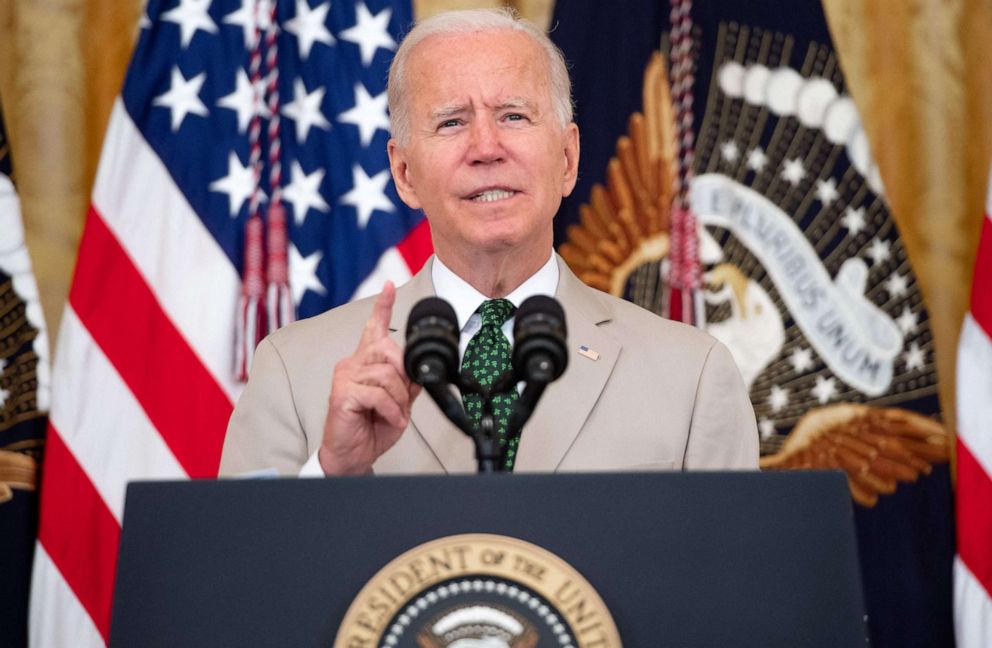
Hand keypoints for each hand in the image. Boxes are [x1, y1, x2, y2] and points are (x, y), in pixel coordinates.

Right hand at [318, 282, 421, 474]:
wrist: (352, 455)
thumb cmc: (371, 428)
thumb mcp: (397, 402)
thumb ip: (406, 382)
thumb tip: (418, 370)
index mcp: (365, 363)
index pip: (372, 328)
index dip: (382, 306)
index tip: (388, 286)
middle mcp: (352, 364)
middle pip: (387, 349)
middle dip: (404, 375)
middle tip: (403, 398)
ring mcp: (345, 377)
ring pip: (387, 374)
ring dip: (399, 399)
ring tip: (395, 414)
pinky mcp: (342, 394)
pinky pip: (378, 394)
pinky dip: (392, 410)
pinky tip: (389, 419)